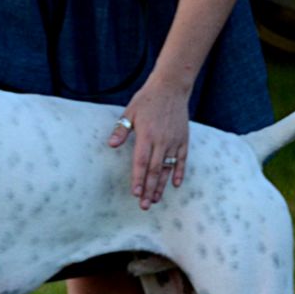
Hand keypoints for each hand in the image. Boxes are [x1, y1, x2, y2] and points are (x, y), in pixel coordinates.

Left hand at [108, 78, 190, 210]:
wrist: (172, 87)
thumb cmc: (147, 100)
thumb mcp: (130, 112)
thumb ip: (121, 130)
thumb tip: (111, 144)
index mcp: (147, 135)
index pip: (141, 162)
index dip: (138, 179)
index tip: (136, 193)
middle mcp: (162, 141)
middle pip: (155, 170)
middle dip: (149, 189)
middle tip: (144, 206)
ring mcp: (174, 141)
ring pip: (168, 168)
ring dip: (162, 185)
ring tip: (156, 200)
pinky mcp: (183, 139)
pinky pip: (182, 160)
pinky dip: (179, 172)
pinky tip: (175, 185)